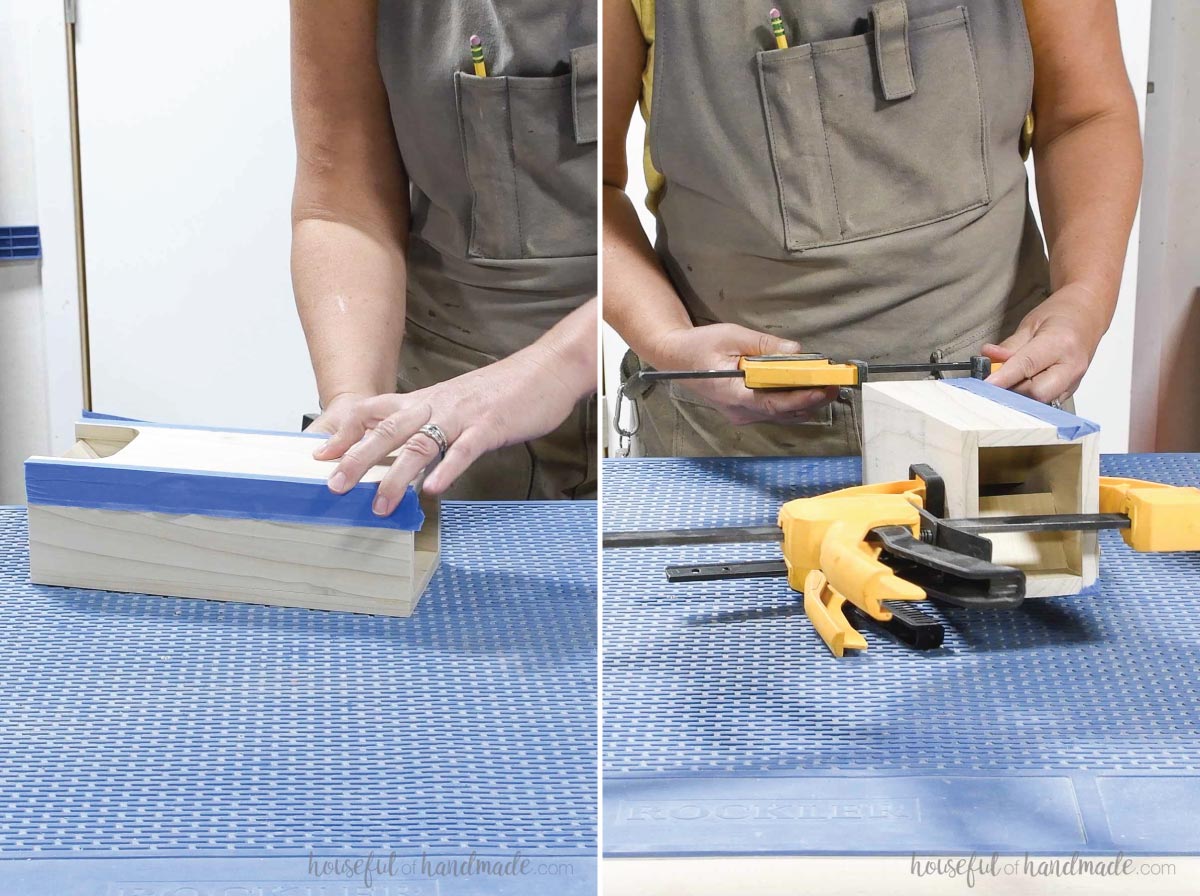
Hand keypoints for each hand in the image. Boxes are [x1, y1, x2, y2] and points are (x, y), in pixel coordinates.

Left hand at [314, 347, 580, 511]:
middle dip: (358, 459)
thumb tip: (406, 449)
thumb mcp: (458, 401)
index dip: (345, 431)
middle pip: (388, 430)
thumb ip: (431, 422)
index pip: (374, 410)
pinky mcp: (490, 427)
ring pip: (420, 445)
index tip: (319, 453)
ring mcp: (463, 416)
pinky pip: (465, 450)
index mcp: (427, 399)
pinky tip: (435, 489)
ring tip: (381, 504)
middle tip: (335, 485)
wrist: (548, 369)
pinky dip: (449, 469)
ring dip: (397, 476)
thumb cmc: (504, 390)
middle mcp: (438, 405)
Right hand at [645, 324, 836, 424]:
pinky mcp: (744, 410)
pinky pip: (773, 410)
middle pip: (782, 412)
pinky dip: (792, 401)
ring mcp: (741, 414)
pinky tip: (806, 388)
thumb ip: (764, 346)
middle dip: (810, 400)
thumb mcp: (732, 336)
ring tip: (827, 385)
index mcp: (731, 394)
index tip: (821, 388)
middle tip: (834, 384)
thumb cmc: (699, 346)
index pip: (771, 403)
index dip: (799, 398)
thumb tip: (795, 351)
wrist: (675, 358)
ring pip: (780, 414)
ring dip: (804, 402)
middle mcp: (738, 411)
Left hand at [983, 284, 1106, 403]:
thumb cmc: (1062, 315)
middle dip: (1012, 390)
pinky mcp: (1070, 389)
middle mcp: (1072, 366)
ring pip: (1041, 401)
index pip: (1027, 366)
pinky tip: (1019, 385)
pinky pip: (1046, 401)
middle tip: (995, 381)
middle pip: (1037, 393)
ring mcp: (1074, 381)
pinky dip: (1028, 397)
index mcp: (1061, 343)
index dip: (1004, 377)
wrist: (1088, 315)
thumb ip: (1009, 346)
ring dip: (1019, 395)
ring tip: (1007, 381)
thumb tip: (989, 359)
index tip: (986, 384)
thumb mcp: (1031, 323)